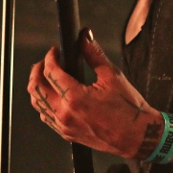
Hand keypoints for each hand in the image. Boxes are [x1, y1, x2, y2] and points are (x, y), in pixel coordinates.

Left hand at [28, 32, 161, 158]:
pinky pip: (46, 117)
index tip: (55, 51)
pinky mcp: (67, 134)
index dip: (49, 57)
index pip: (50, 72)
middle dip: (37, 70)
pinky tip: (54, 95)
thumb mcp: (112, 76)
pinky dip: (45, 103)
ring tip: (48, 77)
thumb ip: (94, 54)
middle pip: (35, 88)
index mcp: (75, 98)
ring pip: (37, 104)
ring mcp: (64, 126)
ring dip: (38, 87)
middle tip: (46, 62)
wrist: (137, 136)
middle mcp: (65, 113)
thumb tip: (85, 36)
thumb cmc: (128, 109)